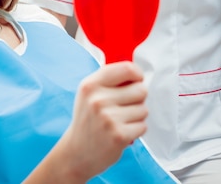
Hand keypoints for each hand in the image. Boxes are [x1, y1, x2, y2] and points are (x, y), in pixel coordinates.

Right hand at [61, 61, 147, 179]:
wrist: (77, 152)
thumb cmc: (88, 120)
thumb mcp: (89, 94)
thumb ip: (110, 80)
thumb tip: (138, 76)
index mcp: (90, 84)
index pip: (127, 68)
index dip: (137, 75)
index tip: (135, 82)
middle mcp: (98, 99)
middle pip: (140, 89)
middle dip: (137, 99)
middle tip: (123, 107)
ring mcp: (108, 118)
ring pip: (143, 109)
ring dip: (136, 117)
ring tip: (120, 121)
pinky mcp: (119, 135)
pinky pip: (143, 126)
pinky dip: (136, 130)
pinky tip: (121, 132)